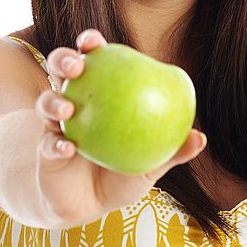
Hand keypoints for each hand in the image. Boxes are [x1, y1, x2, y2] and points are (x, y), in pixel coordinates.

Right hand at [33, 28, 206, 226]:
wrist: (90, 205)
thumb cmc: (121, 174)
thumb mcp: (151, 164)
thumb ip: (172, 150)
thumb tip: (200, 137)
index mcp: (98, 94)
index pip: (93, 60)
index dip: (89, 44)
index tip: (92, 40)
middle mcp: (73, 102)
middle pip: (60, 70)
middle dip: (64, 60)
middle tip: (77, 66)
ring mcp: (55, 126)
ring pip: (46, 102)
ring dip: (54, 101)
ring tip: (67, 108)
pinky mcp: (45, 152)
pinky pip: (47, 144)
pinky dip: (55, 144)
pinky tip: (66, 147)